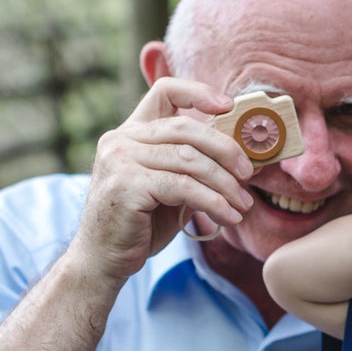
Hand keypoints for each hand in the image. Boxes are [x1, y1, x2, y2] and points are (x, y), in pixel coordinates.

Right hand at [75, 77, 254, 279]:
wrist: (103, 260)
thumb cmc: (140, 224)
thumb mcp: (171, 188)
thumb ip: (195, 166)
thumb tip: (244, 158)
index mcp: (131, 132)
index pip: (164, 90)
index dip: (198, 92)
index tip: (228, 105)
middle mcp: (121, 139)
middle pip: (186, 127)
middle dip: (226, 149)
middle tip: (248, 174)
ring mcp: (120, 160)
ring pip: (189, 159)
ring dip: (224, 183)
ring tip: (243, 204)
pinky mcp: (127, 185)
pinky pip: (183, 187)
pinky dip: (213, 202)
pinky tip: (228, 216)